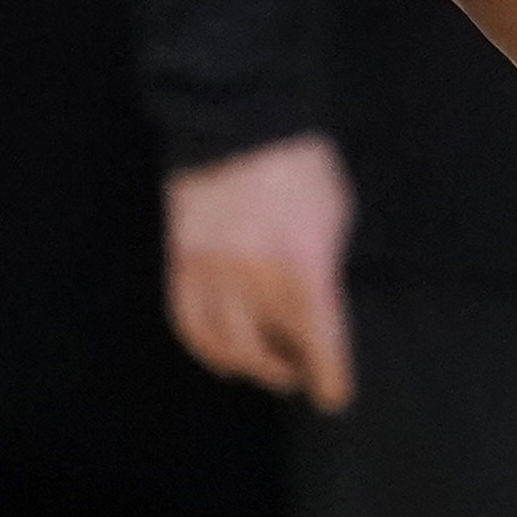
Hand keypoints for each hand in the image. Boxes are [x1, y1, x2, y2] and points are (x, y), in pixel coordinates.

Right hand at [163, 136, 356, 410]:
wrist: (240, 120)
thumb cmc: (302, 166)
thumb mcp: (336, 216)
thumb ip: (327, 268)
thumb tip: (322, 313)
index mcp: (303, 264)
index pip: (319, 343)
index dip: (329, 379)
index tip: (334, 396)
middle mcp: (254, 277)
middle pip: (268, 351)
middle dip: (289, 371)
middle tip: (300, 373)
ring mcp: (211, 271)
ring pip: (224, 346)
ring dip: (247, 365)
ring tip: (264, 365)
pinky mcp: (180, 261)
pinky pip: (187, 323)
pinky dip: (204, 348)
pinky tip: (222, 354)